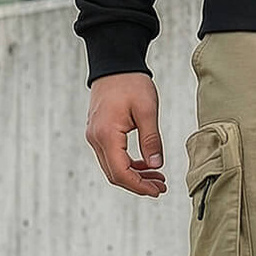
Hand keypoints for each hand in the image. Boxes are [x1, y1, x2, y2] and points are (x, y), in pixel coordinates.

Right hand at [86, 72, 167, 196]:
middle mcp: (96, 138)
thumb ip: (151, 140)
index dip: (139, 186)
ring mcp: (94, 136)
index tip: (157, 190)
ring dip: (134, 175)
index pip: (120, 172)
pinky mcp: (98, 132)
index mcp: (107, 134)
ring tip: (157, 178)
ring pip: (112, 167)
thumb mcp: (147, 110)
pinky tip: (145, 165)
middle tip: (161, 187)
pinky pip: (111, 156)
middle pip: (115, 174)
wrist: (114, 65)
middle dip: (138, 184)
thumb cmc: (131, 83)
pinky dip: (127, 164)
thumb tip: (156, 166)